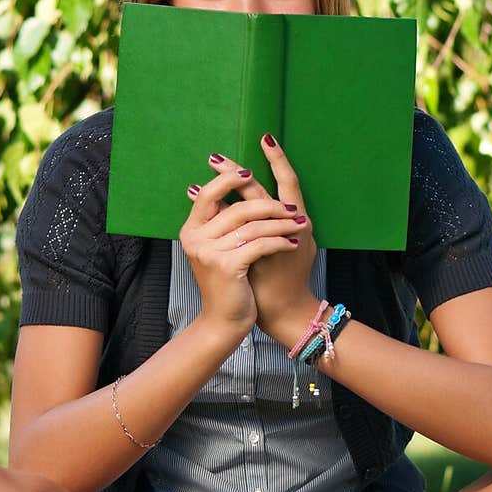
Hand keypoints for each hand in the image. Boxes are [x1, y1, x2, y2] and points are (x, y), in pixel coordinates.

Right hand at [179, 153, 307, 337]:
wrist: (224, 320)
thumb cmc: (228, 282)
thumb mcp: (218, 249)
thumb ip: (218, 222)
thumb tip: (214, 187)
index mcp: (192, 230)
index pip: (209, 194)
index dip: (229, 178)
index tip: (249, 170)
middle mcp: (196, 239)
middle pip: (238, 208)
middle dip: (269, 205)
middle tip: (290, 208)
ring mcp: (210, 252)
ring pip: (253, 226)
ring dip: (281, 224)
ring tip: (298, 225)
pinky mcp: (227, 266)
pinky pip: (260, 244)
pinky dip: (280, 241)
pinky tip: (292, 243)